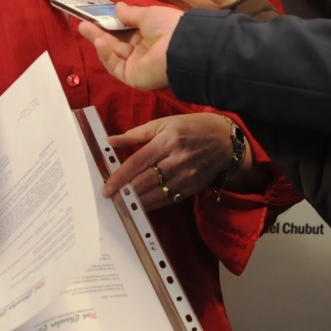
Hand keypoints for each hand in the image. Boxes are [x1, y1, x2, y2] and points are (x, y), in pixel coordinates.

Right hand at [79, 2, 181, 89]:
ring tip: (83, 26)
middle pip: (117, 41)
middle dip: (100, 30)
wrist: (180, 48)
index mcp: (151, 34)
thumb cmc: (167, 26)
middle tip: (84, 20)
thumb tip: (117, 7)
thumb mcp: (147, 14)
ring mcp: (138, 64)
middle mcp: (144, 50)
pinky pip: (115, 66)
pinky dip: (106, 54)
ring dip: (98, 40)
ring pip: (113, 52)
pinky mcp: (132, 77)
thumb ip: (130, 13)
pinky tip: (99, 42)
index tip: (100, 13)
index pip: (128, 29)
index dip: (113, 21)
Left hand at [103, 113, 244, 208]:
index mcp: (167, 140)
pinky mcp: (192, 187)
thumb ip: (136, 134)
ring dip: (137, 202)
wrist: (224, 140)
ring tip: (122, 205)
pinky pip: (169, 200)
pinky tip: (141, 206)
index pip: (138, 161)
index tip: (107, 188)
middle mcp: (177, 159)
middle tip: (110, 199)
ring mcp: (186, 175)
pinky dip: (153, 205)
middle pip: (146, 180)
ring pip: (157, 194)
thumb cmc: (190, 128)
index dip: (120, 176)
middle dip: (125, 192)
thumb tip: (110, 141)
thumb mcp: (163, 123)